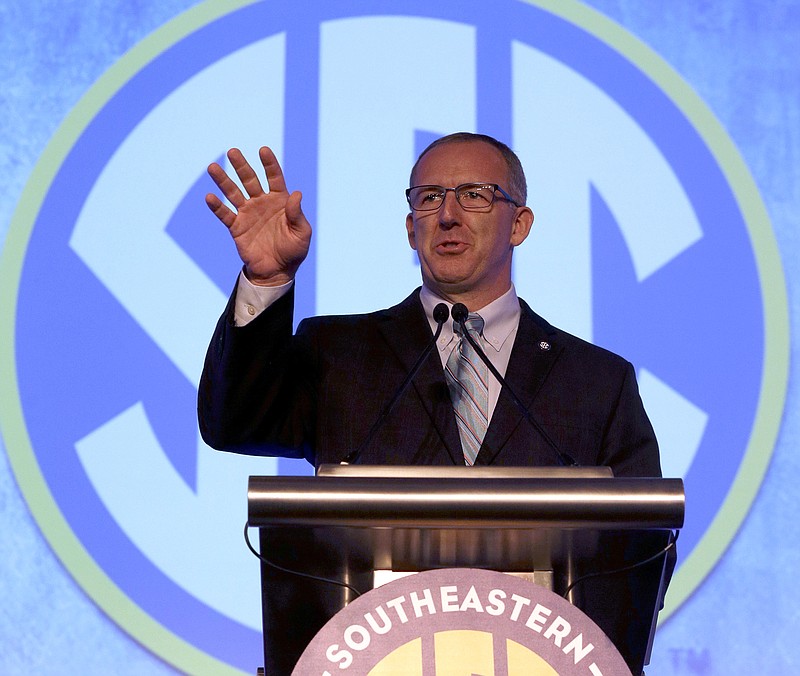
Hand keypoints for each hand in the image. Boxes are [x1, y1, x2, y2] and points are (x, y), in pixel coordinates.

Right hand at [205, 146, 311, 285]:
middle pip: (249, 179)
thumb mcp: (301, 233)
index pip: (274, 177)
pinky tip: (209, 197)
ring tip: (213, 167)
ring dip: (223, 180)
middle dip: (241, 165)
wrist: (277, 271)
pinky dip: (217, 206)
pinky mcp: (236, 227)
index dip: (269, 164)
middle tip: (232, 151)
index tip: (263, 150)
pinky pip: (225, 214)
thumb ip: (297, 214)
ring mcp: (247, 214)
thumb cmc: (293, 251)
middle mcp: (261, 203)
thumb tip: (296, 194)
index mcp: (279, 200)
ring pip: (233, 193)